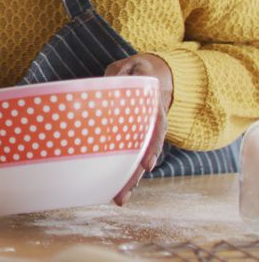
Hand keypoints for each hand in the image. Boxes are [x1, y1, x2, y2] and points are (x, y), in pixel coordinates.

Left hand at [105, 53, 172, 204]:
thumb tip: (116, 80)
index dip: (152, 146)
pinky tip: (112, 189)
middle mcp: (150, 126)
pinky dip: (123, 173)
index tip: (147, 164)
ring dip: (129, 180)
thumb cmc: (136, 72)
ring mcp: (141, 135)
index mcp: (152, 107)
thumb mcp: (132, 67)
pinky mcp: (130, 139)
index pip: (156, 128)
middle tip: (123, 195)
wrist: (147, 75)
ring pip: (137, 160)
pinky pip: (128, 157)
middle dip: (135, 175)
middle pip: (145, 153)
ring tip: (119, 200)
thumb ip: (124, 73)